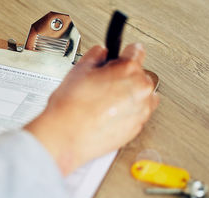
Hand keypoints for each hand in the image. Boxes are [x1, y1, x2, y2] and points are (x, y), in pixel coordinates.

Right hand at [25, 43, 158, 174]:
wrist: (66, 135)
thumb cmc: (71, 107)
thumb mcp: (79, 69)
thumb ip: (96, 55)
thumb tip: (101, 53)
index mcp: (129, 70)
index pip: (137, 51)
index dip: (124, 53)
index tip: (121, 57)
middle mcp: (140, 90)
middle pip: (141, 75)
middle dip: (125, 77)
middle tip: (105, 84)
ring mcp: (141, 111)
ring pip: (142, 97)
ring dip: (130, 96)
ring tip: (107, 101)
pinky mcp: (136, 129)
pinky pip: (137, 115)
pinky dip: (127, 113)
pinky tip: (108, 114)